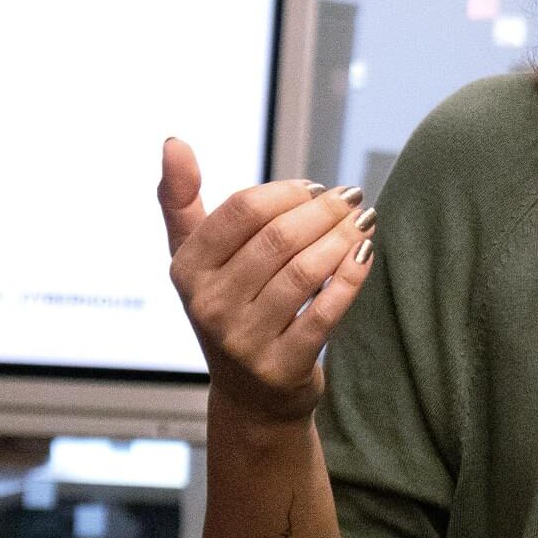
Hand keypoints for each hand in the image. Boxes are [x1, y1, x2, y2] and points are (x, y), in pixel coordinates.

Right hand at [158, 138, 377, 426]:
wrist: (250, 396)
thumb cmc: (229, 308)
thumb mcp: (194, 259)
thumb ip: (181, 200)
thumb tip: (172, 141)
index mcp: (187, 270)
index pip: (243, 209)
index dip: (288, 191)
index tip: (315, 189)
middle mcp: (209, 307)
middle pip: (279, 237)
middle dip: (324, 210)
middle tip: (352, 198)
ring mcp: (244, 340)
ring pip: (306, 271)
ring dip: (343, 237)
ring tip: (364, 220)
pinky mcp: (282, 366)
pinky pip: (327, 311)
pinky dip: (352, 276)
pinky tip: (365, 254)